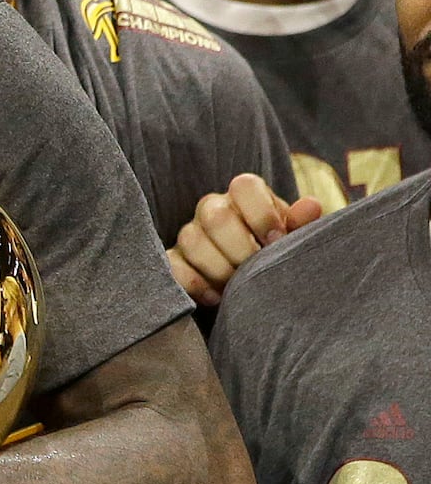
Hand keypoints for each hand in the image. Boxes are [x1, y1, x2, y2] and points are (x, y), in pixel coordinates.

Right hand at [168, 174, 323, 305]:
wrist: (254, 275)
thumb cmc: (276, 250)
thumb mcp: (293, 236)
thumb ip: (300, 223)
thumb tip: (310, 206)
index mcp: (243, 196)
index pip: (244, 186)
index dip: (261, 214)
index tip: (276, 241)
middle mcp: (212, 208)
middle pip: (216, 216)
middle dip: (240, 248)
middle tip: (257, 268)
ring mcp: (190, 233)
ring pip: (192, 241)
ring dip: (219, 269)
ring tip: (238, 286)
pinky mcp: (174, 259)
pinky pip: (173, 266)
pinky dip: (194, 284)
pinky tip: (216, 297)